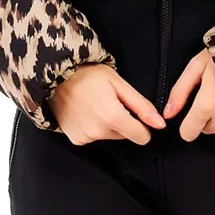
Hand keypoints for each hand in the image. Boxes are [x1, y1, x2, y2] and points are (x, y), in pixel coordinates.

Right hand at [49, 63, 166, 144]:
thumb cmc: (88, 74)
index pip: (142, 137)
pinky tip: (86, 111)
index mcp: (113, 117)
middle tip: (111, 101)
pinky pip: (94, 137)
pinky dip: (94, 127)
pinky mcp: (75, 140)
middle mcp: (98, 132)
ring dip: (108, 124)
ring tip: (96, 104)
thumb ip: (141, 106)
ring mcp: (85, 138)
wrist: (55, 76)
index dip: (143, 125)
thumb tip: (160, 124)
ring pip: (110, 136)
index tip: (135, 112)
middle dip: (124, 121)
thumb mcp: (119, 83)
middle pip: (125, 135)